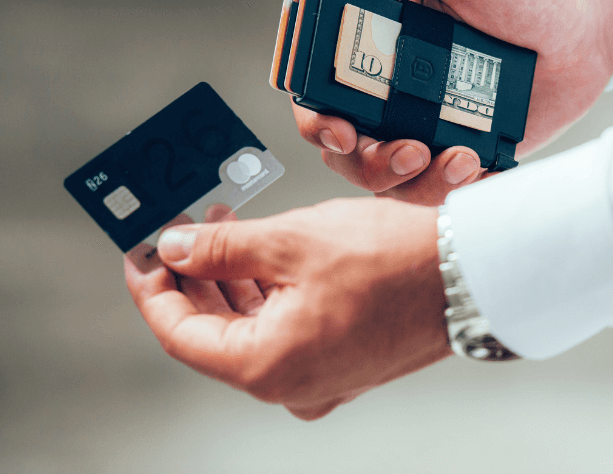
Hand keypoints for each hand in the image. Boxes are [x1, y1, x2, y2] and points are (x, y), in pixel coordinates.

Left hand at [124, 197, 449, 420]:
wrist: (472, 274)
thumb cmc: (390, 260)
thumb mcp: (291, 242)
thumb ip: (222, 248)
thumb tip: (174, 248)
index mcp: (266, 366)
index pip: (180, 333)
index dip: (153, 288)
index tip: (140, 251)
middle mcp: (290, 385)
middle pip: (214, 333)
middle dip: (192, 276)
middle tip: (181, 228)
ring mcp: (319, 378)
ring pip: (250, 330)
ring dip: (230, 279)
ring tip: (222, 226)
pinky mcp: (343, 361)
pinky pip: (285, 331)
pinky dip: (266, 293)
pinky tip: (262, 253)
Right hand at [294, 0, 612, 204]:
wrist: (589, 32)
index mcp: (376, 45)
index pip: (321, 88)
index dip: (314, 116)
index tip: (337, 127)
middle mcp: (392, 91)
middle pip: (346, 146)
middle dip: (364, 161)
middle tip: (403, 152)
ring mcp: (426, 126)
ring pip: (387, 179)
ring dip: (409, 180)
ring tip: (453, 158)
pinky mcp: (462, 156)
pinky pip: (437, 190)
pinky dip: (448, 187)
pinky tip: (474, 162)